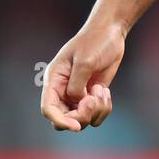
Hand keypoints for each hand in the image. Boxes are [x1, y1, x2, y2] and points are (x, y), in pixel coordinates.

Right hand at [40, 10, 126, 131]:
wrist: (110, 32)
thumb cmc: (95, 42)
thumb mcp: (84, 62)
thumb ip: (77, 85)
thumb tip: (76, 102)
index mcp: (54, 80)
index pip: (48, 109)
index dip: (60, 121)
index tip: (76, 126)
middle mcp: (63, 90)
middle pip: (64, 119)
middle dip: (81, 116)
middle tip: (94, 99)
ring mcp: (78, 94)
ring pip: (82, 119)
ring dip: (96, 111)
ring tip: (101, 91)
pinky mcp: (92, 96)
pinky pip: (96, 115)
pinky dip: (103, 109)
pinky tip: (105, 91)